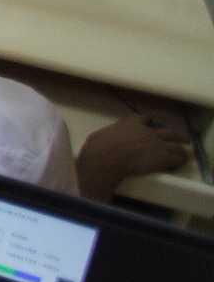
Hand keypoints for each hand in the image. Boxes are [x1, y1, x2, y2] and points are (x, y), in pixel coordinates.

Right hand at [76, 114, 193, 195]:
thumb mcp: (100, 135)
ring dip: (180, 149)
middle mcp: (148, 131)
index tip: (153, 122)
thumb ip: (109, 134)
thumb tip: (103, 138)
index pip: (145, 118)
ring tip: (183, 153)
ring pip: (176, 145)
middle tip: (181, 138)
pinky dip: (179, 160)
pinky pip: (177, 158)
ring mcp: (157, 143)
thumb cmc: (98, 147)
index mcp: (131, 123)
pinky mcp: (163, 157)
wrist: (106, 158)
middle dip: (176, 135)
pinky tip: (179, 162)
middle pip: (168, 131)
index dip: (151, 120)